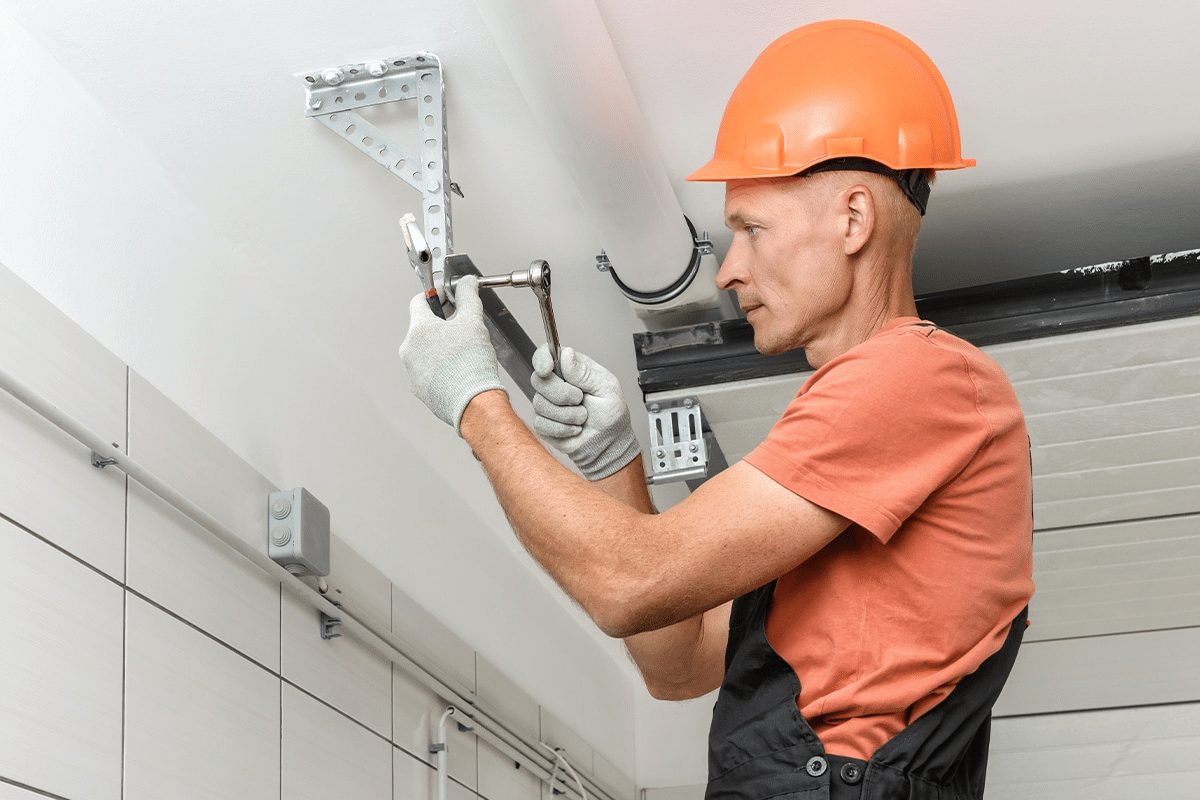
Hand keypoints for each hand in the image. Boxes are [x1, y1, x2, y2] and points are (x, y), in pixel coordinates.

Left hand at [399, 275, 505, 432]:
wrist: (473, 401)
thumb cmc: (471, 364)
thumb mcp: (473, 321)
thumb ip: (468, 297)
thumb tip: (467, 283)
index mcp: (419, 329)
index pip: (419, 302)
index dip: (435, 297)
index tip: (446, 299)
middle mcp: (409, 349)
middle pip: (422, 328)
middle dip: (440, 326)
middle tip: (461, 330)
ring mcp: (411, 371)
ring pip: (424, 351)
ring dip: (439, 348)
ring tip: (461, 354)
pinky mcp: (418, 388)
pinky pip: (426, 371)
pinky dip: (439, 368)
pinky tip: (457, 371)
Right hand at [530, 345, 639, 479]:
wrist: (608, 444)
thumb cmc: (611, 415)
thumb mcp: (606, 388)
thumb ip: (584, 372)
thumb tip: (566, 354)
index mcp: (570, 369)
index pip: (546, 355)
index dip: (542, 359)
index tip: (547, 369)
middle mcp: (556, 384)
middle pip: (539, 380)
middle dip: (562, 394)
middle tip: (581, 400)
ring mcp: (547, 404)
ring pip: (539, 403)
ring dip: (567, 415)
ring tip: (582, 417)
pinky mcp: (543, 423)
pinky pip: (541, 423)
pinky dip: (562, 429)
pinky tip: (574, 429)